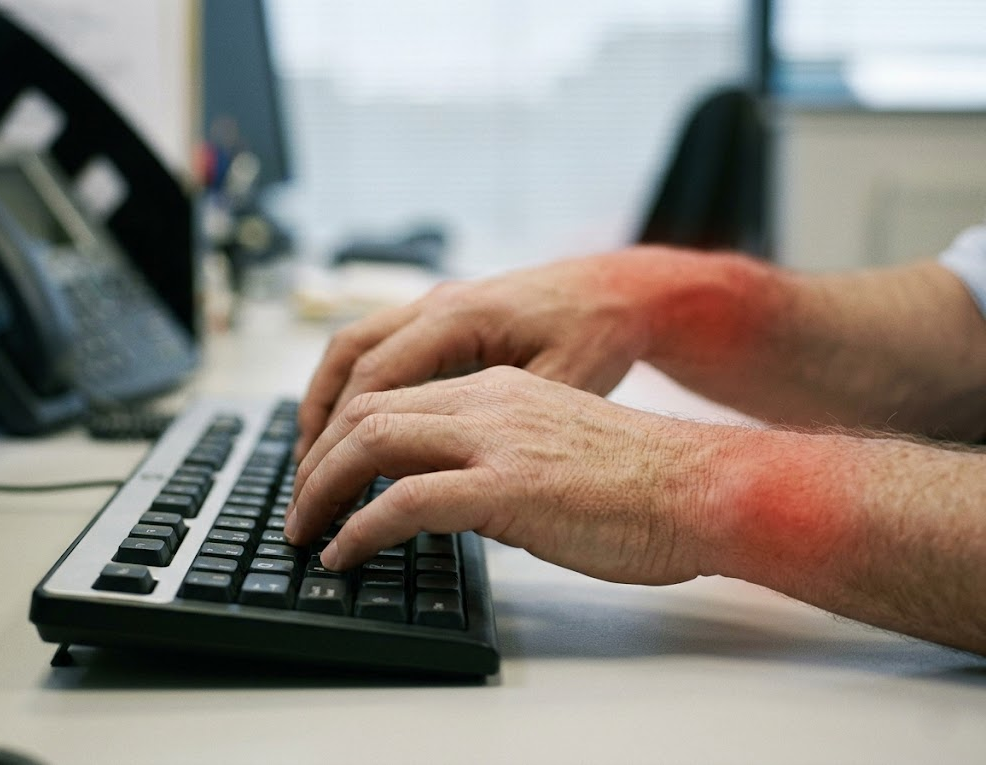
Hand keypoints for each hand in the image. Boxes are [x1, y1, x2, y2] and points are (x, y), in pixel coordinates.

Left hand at [285, 366, 714, 584]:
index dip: (345, 436)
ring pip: (373, 443)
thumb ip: (499, 457)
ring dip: (323, 489)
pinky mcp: (508, 486)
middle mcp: (489, 401)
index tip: (325, 476)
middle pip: (368, 412)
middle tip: (299, 506)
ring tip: (306, 531)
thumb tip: (453, 497)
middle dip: (317, 459)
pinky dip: (360, 529)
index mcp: (500, 390)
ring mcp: (496, 439)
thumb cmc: (642, 480)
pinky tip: (345, 555)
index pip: (396, 398)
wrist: (703, 486)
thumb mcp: (555, 448)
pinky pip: (404, 501)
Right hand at [294, 248, 677, 458]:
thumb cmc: (597, 332)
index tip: (322, 491)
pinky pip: (377, 346)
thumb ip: (502, 424)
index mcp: (458, 318)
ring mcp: (436, 305)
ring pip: (353, 347)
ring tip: (312, 459)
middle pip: (347, 361)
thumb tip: (445, 477)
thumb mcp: (561, 383)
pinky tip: (352, 425)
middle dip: (318, 425)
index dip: (341, 442)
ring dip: (325, 401)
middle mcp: (436, 304)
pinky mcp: (443, 317)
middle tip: (304, 487)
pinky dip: (352, 385)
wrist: (619, 289)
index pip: (373, 382)